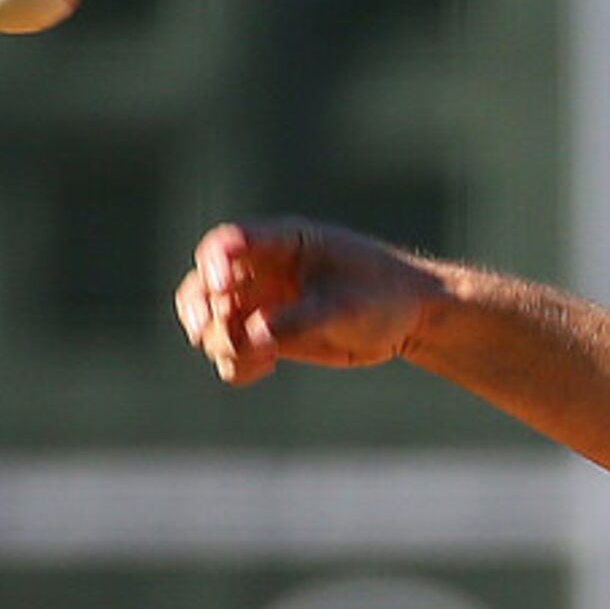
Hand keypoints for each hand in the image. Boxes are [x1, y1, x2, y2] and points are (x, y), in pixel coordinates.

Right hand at [174, 220, 442, 385]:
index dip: (214, 261)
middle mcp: (262, 270)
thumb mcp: (346, 306)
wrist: (410, 318)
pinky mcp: (266, 337)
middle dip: (199, 310)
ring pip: (214, 325)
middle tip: (204, 332)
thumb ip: (299, 319)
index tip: (221, 286)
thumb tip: (253, 337)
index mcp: (283, 242)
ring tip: (265, 357)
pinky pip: (232, 354)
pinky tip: (267, 366)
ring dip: (223, 344)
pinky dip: (237, 365)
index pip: (229, 242)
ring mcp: (261, 304)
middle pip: (204, 285)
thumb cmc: (384, 295)